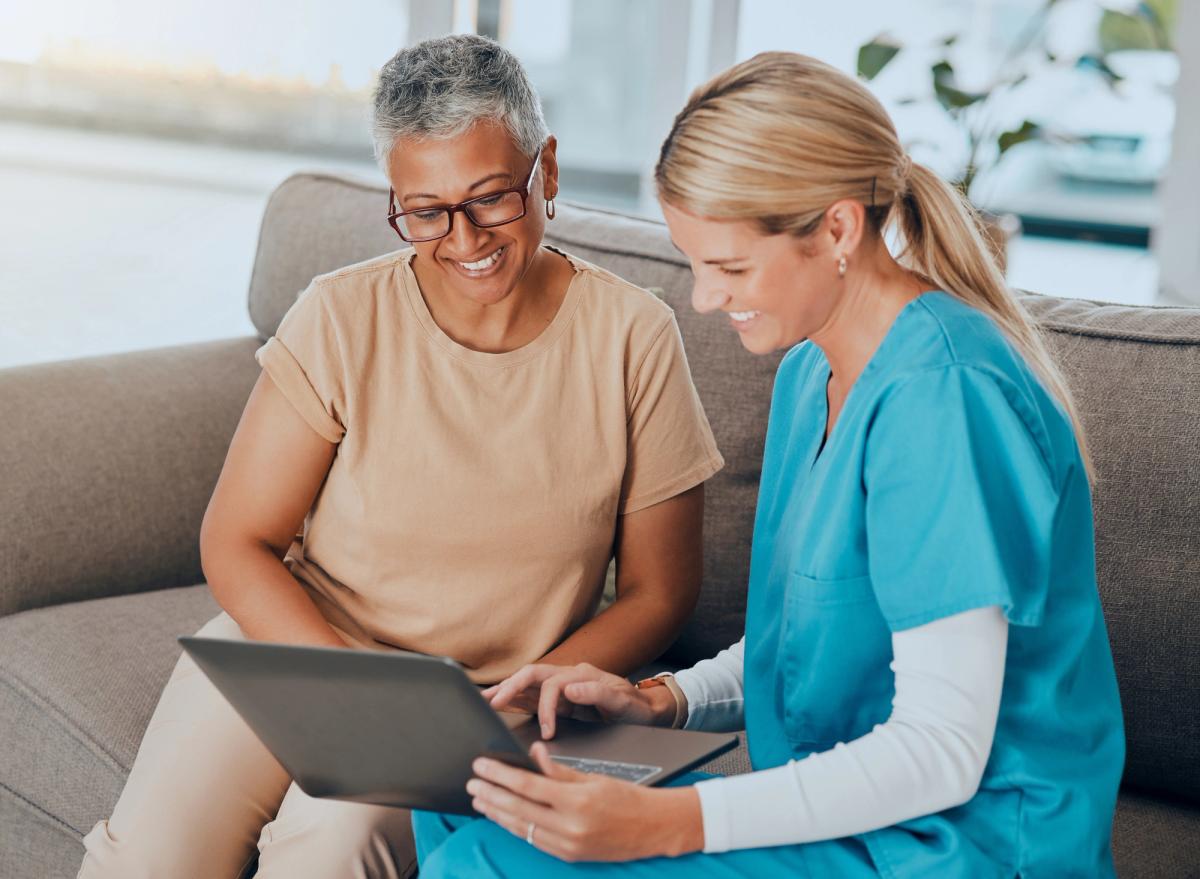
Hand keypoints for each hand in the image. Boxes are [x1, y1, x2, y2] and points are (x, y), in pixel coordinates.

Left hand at [467, 742, 703, 861]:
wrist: (654, 828)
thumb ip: (558, 770)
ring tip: (480, 800)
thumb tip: (533, 754)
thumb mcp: (593, 777)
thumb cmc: (627, 799)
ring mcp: (568, 845)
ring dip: (497, 813)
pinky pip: (535, 840)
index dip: (501, 775)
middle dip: (491, 795)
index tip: (482, 766)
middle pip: (518, 809)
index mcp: (577, 802)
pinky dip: (516, 827)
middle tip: (472, 783)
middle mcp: (570, 827)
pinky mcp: (569, 856)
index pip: (528, 785)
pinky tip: (504, 818)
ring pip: (522, 827)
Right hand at [483, 663, 673, 737]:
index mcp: (582, 675)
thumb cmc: (635, 707)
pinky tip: (499, 704)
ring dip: (506, 690)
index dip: (546, 707)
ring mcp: (562, 687)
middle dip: (510, 687)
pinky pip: (532, 697)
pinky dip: (514, 699)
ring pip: (527, 684)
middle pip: (532, 675)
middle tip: (491, 703)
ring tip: (483, 700)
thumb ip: (598, 693)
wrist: (647, 711)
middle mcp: (568, 677)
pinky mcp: (560, 699)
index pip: (552, 685)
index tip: (547, 731)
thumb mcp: (623, 702)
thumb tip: (571, 688)